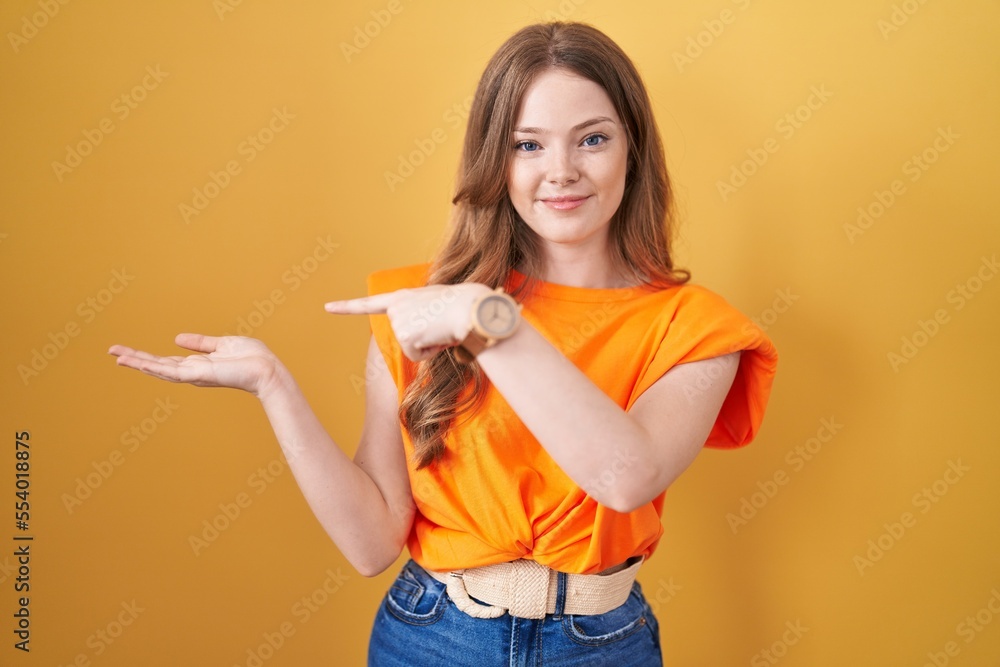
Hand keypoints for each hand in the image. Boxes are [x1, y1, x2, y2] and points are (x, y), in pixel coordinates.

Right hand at [108, 334, 280, 397]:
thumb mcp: (222, 344)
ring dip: (137, 362)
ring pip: (159, 369)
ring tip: (116, 357)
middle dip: (134, 358)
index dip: (146, 357)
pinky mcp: (199, 375)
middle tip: (111, 352)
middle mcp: (193, 372)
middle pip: (157, 365)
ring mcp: (194, 375)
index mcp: (198, 364)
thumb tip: (177, 339)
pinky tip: (138, 362)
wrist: (267, 369)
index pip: (167, 361)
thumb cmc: (252, 358)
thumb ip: (200, 343)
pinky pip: (172, 372)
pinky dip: (154, 367)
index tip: (127, 352)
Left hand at [324, 283, 489, 361]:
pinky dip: (432, 351)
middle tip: (441, 324)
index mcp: (402, 297)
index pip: (369, 304)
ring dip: (430, 344)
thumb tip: (439, 327)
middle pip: (404, 338)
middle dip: (422, 338)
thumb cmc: (465, 304)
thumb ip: (424, 313)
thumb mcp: (438, 303)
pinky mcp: (405, 336)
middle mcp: (395, 307)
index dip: (347, 307)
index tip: (327, 308)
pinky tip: (441, 335)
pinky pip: (418, 356)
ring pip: (412, 348)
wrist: (472, 307)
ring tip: (443, 327)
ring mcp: (398, 322)